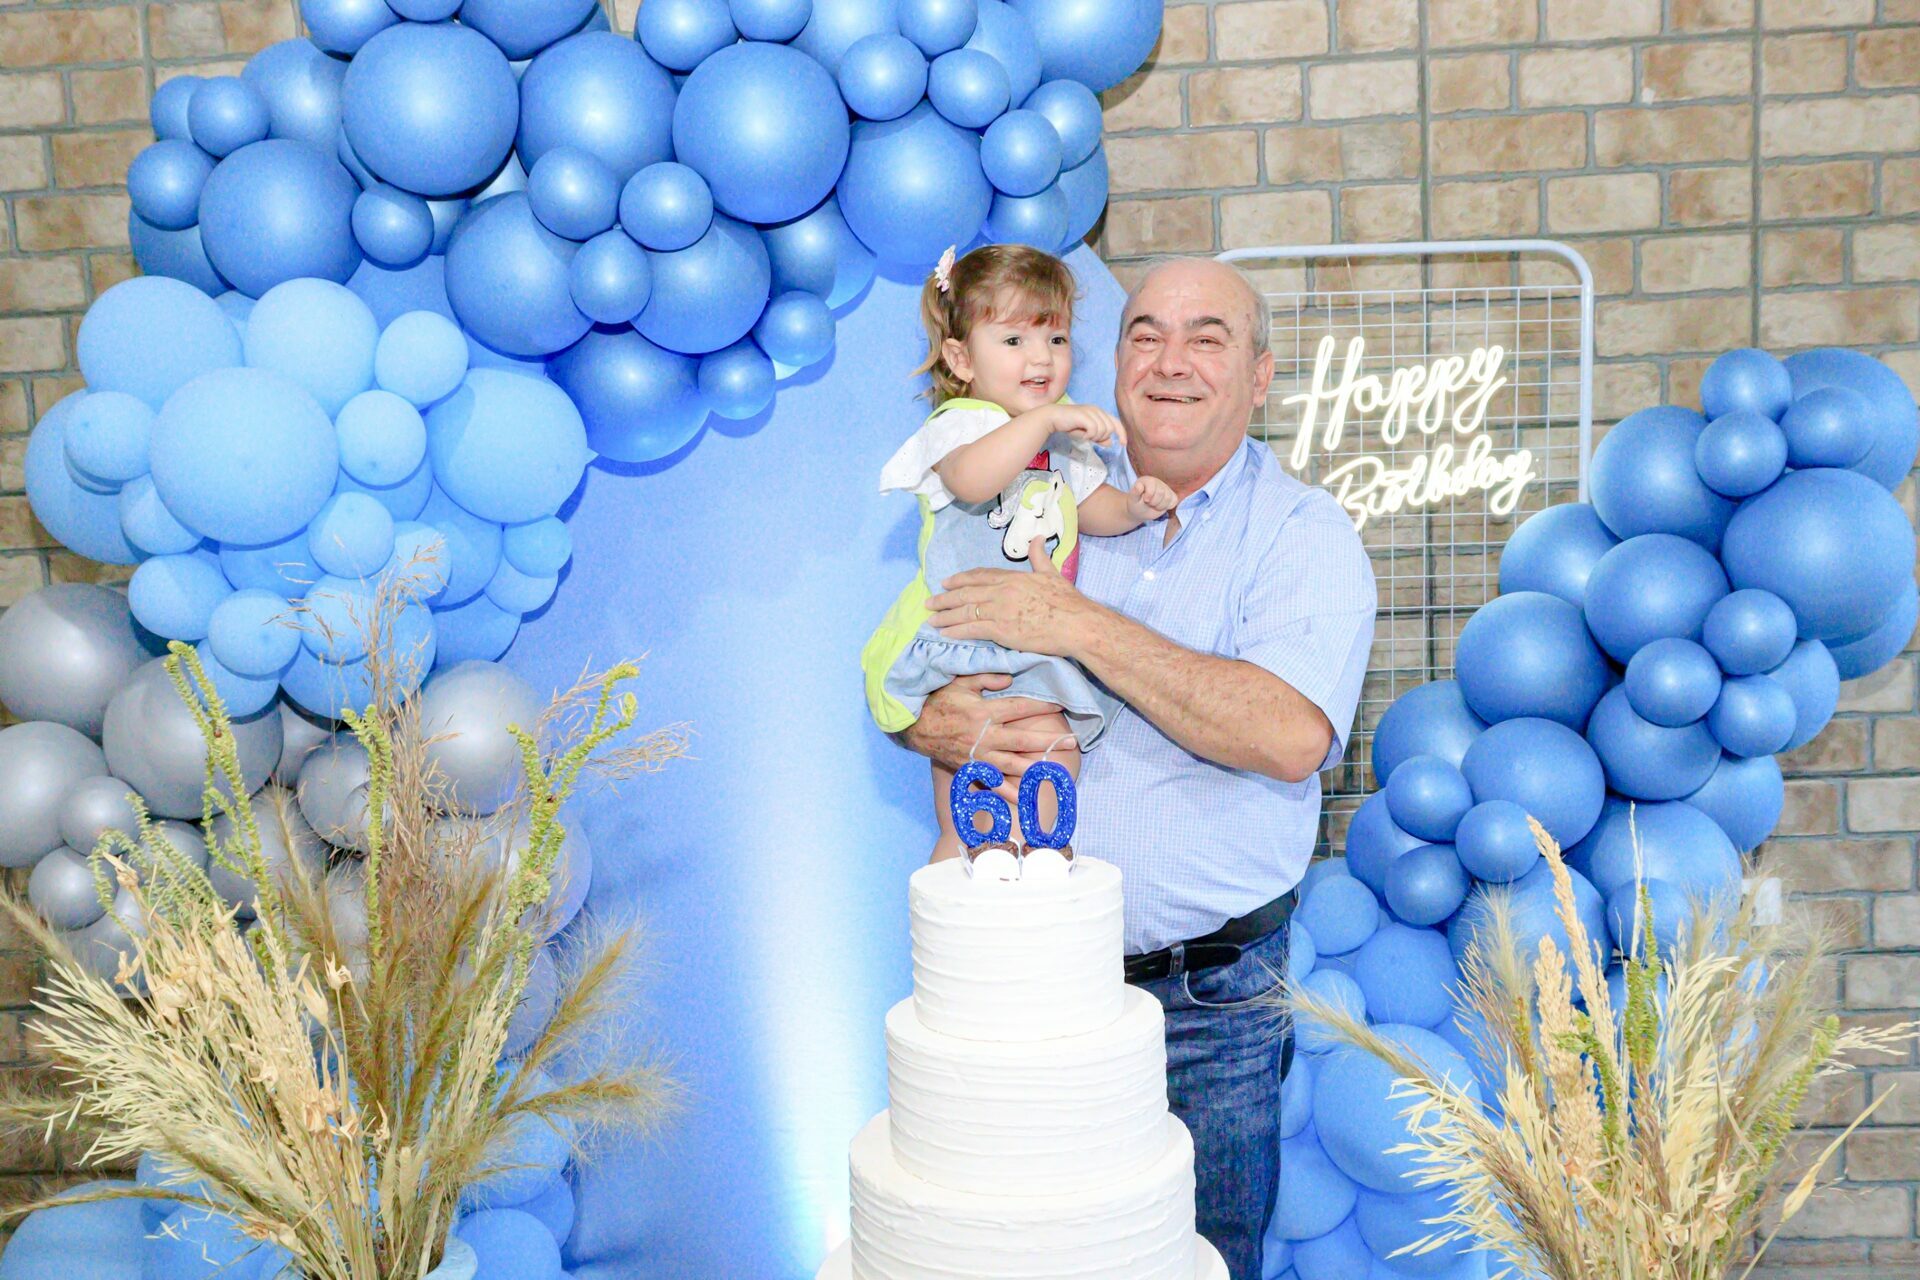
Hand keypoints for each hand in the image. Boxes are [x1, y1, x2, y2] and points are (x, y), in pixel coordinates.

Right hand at [902, 674, 1073, 785]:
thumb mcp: (960, 682)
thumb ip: (985, 678)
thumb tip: (1010, 678)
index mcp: (983, 713)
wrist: (915, 727)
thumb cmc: (939, 701)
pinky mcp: (972, 768)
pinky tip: (1025, 798)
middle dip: (1048, 740)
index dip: (1041, 705)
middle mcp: (984, 737)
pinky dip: (1008, 791)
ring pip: (1013, 763)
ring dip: (1036, 767)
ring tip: (1056, 769)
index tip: (1060, 704)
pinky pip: (992, 782)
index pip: (1019, 708)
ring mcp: (979, 756)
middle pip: (1023, 739)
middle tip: (1072, 741)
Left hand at [927, 536, 1101, 657]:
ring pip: (965, 611)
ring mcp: (999, 610)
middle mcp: (1001, 591)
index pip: (980, 575)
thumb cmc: (1068, 601)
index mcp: (1012, 577)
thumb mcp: (1052, 573)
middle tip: (929, 602)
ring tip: (931, 620)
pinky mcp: (1001, 630)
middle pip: (966, 593)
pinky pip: (972, 629)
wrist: (1076, 623)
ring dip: (945, 616)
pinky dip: (956, 631)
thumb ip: (1039, 556)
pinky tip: (945, 633)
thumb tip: (1037, 538)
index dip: (961, 579)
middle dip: (945, 598)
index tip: (946, 582)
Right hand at [1044, 404, 1126, 448]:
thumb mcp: (1087, 433)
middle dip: (1101, 437)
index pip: (1116, 423)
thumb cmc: (1069, 425)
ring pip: (1103, 430)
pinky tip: (1081, 435)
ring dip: (1094, 437)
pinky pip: (1094, 430)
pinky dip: (1088, 436)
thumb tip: (1110, 443)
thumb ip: (1099, 437)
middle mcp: (1097, 410)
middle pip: (1110, 428)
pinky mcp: (1085, 415)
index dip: (1122, 434)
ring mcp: (1091, 411)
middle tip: (1089, 438)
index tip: (1123, 444)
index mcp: (1100, 412)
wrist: (1054, 417)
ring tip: (1084, 436)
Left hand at [1127, 475, 1176, 521]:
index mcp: (1147, 480)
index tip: (1145, 500)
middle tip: (1148, 503)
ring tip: (1153, 505)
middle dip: (1154, 502)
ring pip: (1168, 498)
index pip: (1152, 487)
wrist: (1140, 511)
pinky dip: (1167, 506)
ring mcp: (1165, 488)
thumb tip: (1138, 486)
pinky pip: (1174, 501)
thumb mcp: (1133, 500)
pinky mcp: (1171, 495)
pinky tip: (1160, 506)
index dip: (1149, 496)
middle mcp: (1157, 482)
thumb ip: (1134, 492)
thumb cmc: (1136, 504)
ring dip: (1160, 506)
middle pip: (1161, 493)